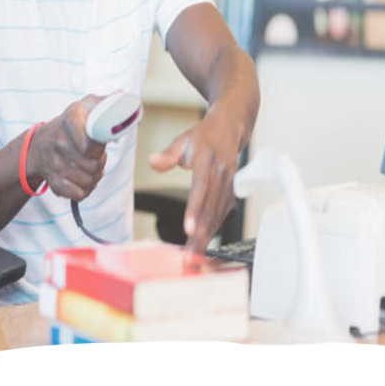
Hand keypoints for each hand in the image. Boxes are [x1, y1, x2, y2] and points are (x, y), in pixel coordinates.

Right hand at [26, 95, 107, 200]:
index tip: (99, 145)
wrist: (38, 146)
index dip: (99, 148)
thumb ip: (106, 102)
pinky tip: (82, 178)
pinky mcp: (54, 181)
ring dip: (94, 176)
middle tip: (96, 155)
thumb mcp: (86, 106)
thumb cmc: (70, 125)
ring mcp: (55, 163)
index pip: (90, 145)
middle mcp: (60, 141)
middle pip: (94, 164)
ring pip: (89, 180)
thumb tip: (122, 95)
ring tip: (89, 165)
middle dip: (100, 161)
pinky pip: (79, 194)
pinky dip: (85, 189)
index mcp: (72, 117)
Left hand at [149, 108, 242, 251]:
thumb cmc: (203, 137)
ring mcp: (229, 184)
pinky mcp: (232, 193)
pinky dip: (213, 231)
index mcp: (207, 160)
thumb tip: (152, 162)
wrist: (229, 129)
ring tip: (194, 256)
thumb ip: (168, 154)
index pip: (201, 188)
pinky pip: (222, 214)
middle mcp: (222, 174)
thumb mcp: (183, 140)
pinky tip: (203, 244)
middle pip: (210, 208)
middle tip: (189, 256)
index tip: (188, 229)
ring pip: (217, 215)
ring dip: (206, 237)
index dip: (195, 210)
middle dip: (200, 234)